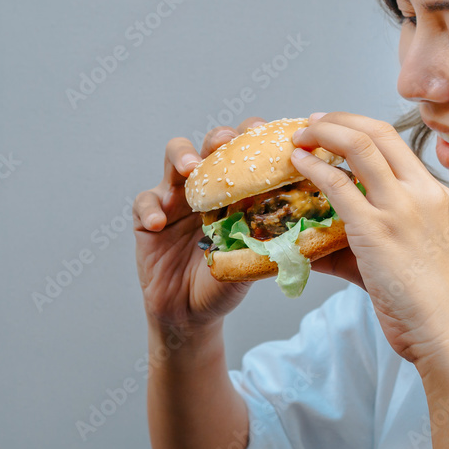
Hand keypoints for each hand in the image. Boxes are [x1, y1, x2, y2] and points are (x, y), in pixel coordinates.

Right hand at [133, 117, 267, 334]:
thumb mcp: (252, 259)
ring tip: (189, 170)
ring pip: (174, 157)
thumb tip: (305, 229)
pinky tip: (159, 223)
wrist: (192, 313)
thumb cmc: (225, 281)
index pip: (246, 151)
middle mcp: (206, 186)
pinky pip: (144, 202)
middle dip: (219, 138)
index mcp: (235, 190)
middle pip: (211, 144)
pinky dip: (150, 208)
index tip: (267, 135)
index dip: (255, 138)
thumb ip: (269, 240)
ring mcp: (176, 198)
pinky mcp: (148, 218)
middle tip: (226, 142)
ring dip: (182, 156)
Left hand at [290, 111, 448, 367]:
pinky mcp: (377, 229)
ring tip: (299, 137)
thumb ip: (365, 240)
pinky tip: (298, 164)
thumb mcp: (408, 255)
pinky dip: (314, 168)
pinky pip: (339, 184)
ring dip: (323, 133)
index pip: (395, 141)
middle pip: (377, 132)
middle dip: (339, 120)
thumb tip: (315, 243)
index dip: (358, 125)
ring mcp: (401, 208)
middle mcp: (421, 192)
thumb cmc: (427, 302)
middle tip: (311, 123)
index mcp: (434, 193)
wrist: (445, 331)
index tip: (333, 125)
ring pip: (359, 146)